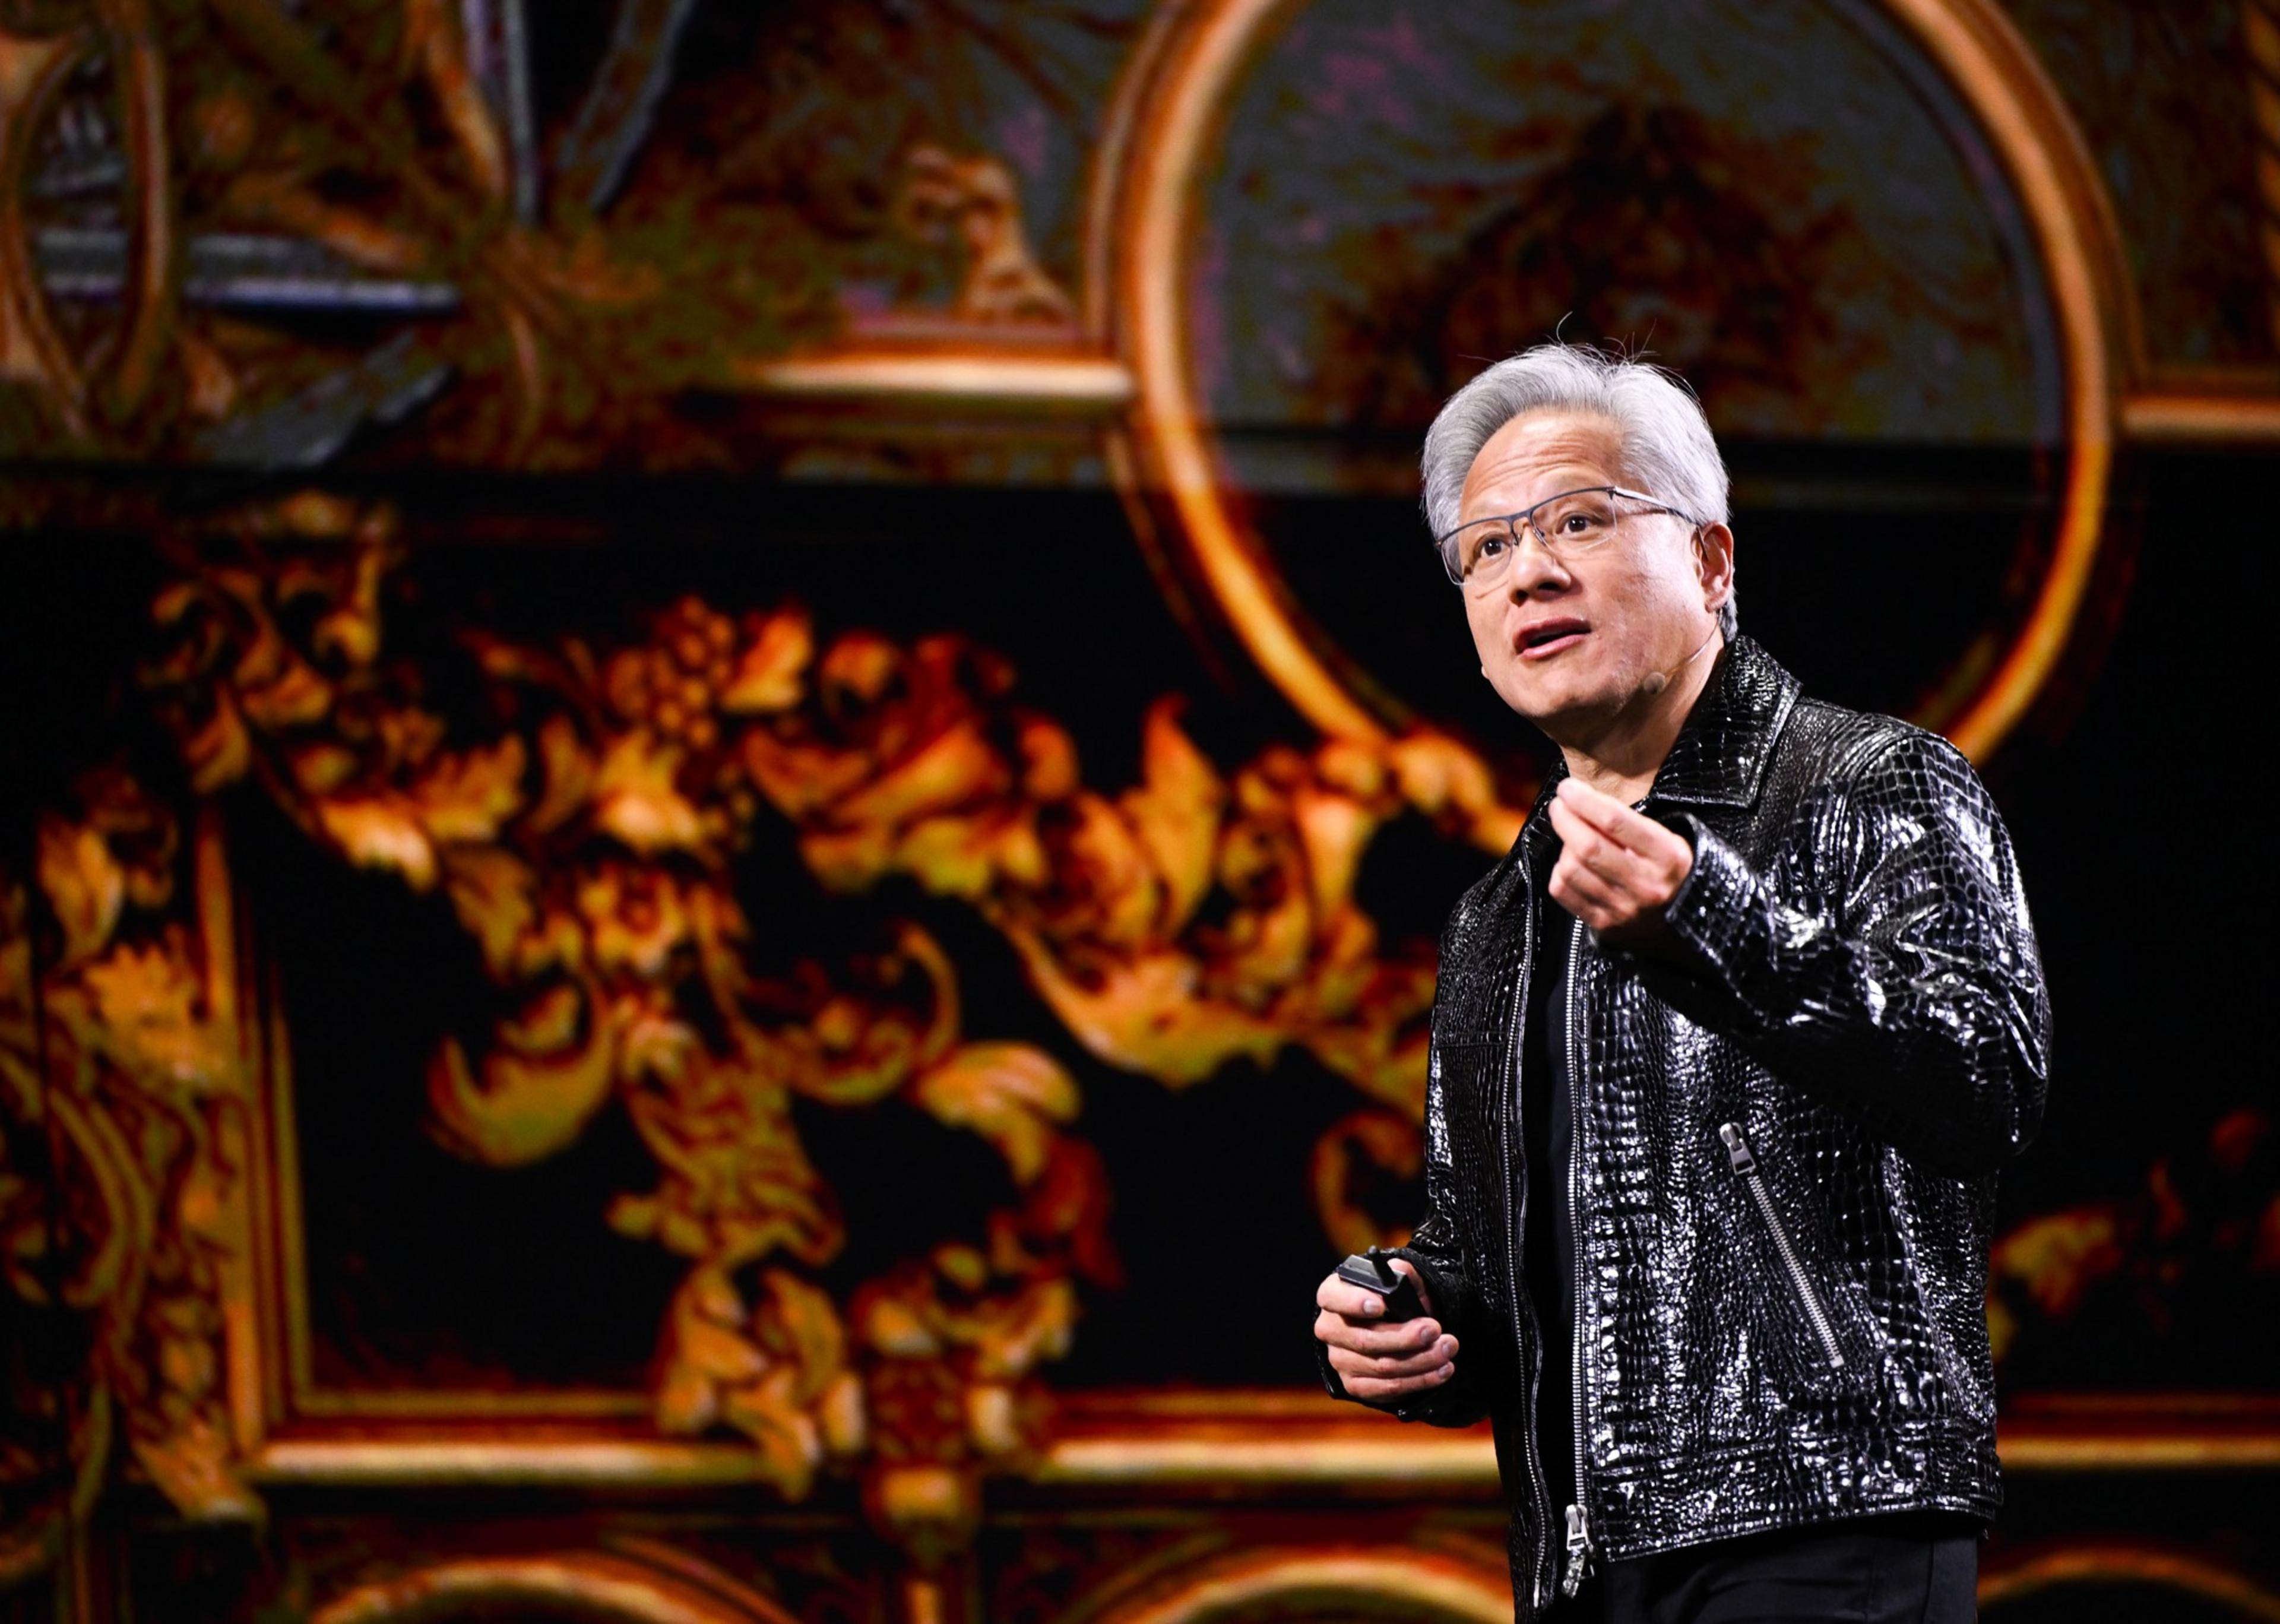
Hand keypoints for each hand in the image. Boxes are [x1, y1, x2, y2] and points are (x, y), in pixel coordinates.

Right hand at [1313, 1258, 1458, 1402]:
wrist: (1388, 1325)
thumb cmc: (1392, 1299)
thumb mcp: (1398, 1279)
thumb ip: (1401, 1272)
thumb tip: (1401, 1273)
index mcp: (1332, 1295)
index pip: (1333, 1298)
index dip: (1355, 1302)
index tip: (1382, 1304)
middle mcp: (1330, 1329)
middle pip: (1365, 1340)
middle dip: (1405, 1337)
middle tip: (1435, 1329)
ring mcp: (1339, 1360)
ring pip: (1382, 1367)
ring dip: (1421, 1360)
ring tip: (1448, 1348)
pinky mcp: (1354, 1385)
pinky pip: (1387, 1389)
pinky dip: (1419, 1381)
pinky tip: (1441, 1370)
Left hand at [1545, 777, 1693, 949]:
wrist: (1692, 921)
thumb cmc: (1671, 870)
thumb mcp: (1668, 840)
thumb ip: (1630, 824)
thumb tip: (1582, 801)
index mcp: (1667, 856)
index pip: (1614, 820)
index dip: (1584, 800)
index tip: (1567, 789)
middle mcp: (1646, 885)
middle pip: (1588, 846)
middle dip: (1564, 819)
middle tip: (1559, 805)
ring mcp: (1624, 909)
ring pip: (1571, 869)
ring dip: (1563, 846)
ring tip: (1571, 837)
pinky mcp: (1605, 925)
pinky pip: (1563, 892)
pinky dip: (1559, 872)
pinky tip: (1570, 864)